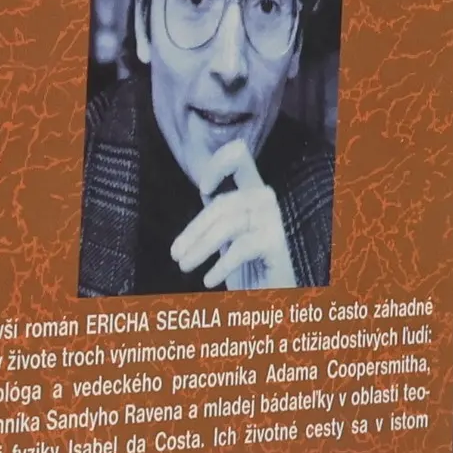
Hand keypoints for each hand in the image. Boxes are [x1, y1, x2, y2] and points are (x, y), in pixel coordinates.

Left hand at [171, 142, 297, 291]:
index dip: (219, 165)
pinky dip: (221, 265)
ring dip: (201, 249)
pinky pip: (241, 248)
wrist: (269, 296)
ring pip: (228, 225)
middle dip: (194, 230)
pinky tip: (209, 280)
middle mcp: (265, 199)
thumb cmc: (244, 266)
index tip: (203, 189)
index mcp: (251, 191)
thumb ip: (214, 212)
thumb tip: (202, 190)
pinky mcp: (276, 242)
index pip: (239, 156)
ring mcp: (273, 220)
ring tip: (184, 266)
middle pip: (222, 202)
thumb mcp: (224, 234)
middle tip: (176, 255)